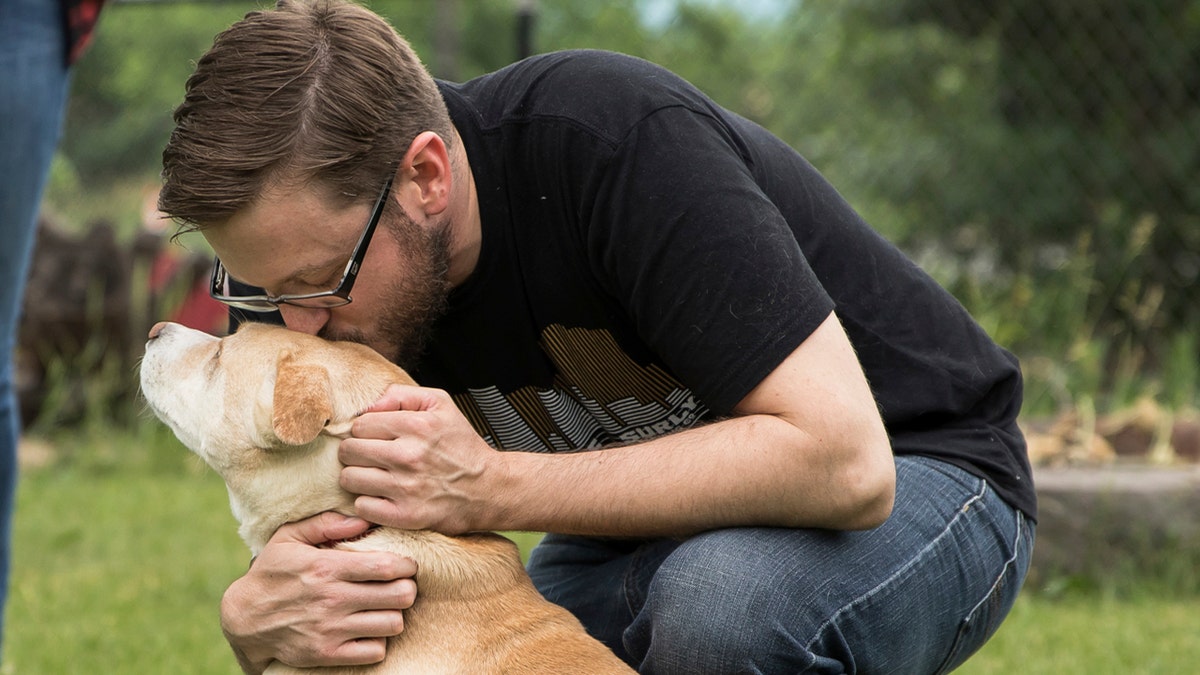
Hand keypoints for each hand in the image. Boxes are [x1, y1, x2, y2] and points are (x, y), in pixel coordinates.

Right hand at [220, 512, 416, 672]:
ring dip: (394, 615)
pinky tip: (368, 629)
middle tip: (400, 586)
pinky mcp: (328, 655)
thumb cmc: (272, 572)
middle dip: (406, 588)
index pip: (387, 566)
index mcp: (327, 567)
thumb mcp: (288, 537)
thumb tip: (363, 519)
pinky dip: (378, 641)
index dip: (406, 565)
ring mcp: (331, 630)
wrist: (244, 619)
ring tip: (385, 607)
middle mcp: (332, 599)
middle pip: (399, 595)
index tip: (406, 565)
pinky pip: (375, 651)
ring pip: (392, 624)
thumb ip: (326, 523)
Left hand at [339, 384, 497, 533]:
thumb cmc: (462, 446)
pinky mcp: (405, 515)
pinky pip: (362, 507)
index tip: (376, 438)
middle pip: (349, 451)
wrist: (489, 488)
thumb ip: (402, 395)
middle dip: (356, 453)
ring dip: (358, 478)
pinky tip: (382, 496)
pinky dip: (368, 503)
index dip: (365, 431)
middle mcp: (409, 455)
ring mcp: (406, 487)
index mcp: (417, 425)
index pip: (360, 425)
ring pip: (349, 479)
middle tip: (371, 457)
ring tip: (375, 476)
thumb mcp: (441, 404)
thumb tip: (368, 406)